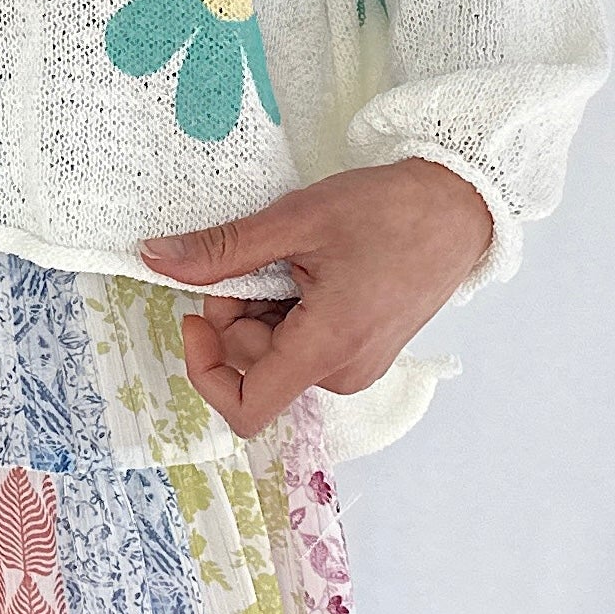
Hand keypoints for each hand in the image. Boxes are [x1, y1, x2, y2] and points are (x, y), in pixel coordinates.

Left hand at [138, 158, 495, 440]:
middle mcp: (343, 373)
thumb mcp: (295, 220)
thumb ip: (221, 250)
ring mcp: (357, 366)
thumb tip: (155, 258)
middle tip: (258, 256)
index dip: (204, 368)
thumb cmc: (389, 210)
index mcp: (327, 349)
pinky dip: (290, 311)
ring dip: (264, 309)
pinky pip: (305, 345)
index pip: (245, 408)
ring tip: (296, 257)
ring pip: (277, 353)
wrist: (459, 205)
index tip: (197, 314)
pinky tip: (313, 269)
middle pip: (254, 366)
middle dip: (236, 314)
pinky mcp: (364, 353)